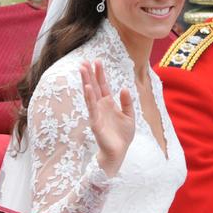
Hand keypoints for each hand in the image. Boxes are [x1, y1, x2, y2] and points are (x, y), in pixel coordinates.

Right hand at [80, 60, 134, 176]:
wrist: (119, 152)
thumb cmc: (123, 135)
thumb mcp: (130, 116)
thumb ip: (127, 102)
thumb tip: (124, 88)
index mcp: (109, 104)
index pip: (103, 85)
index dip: (100, 74)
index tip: (96, 61)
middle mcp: (101, 106)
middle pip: (94, 87)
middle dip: (90, 74)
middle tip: (84, 61)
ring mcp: (97, 114)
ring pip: (90, 95)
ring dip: (86, 82)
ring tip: (83, 70)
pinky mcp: (95, 122)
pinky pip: (92, 108)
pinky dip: (89, 98)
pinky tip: (87, 88)